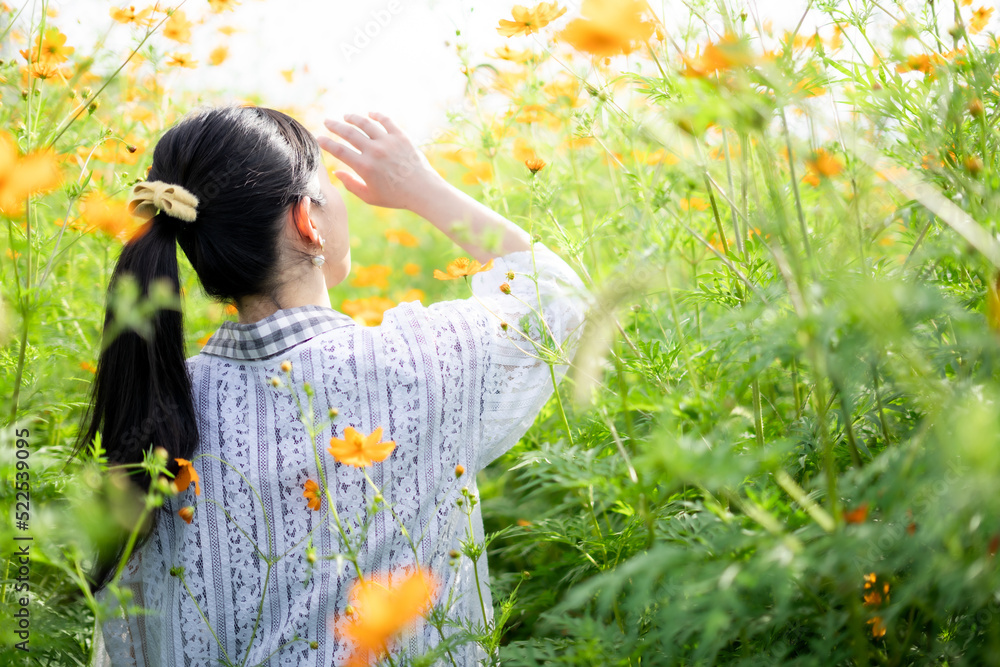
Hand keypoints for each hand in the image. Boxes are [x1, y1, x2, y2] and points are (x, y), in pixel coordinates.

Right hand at [317, 112, 442, 210]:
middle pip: (348, 132)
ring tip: (346, 116)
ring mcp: (388, 142)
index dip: (326, 143)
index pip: (339, 150)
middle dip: (334, 126)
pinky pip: (386, 120)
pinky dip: (376, 115)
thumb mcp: (370, 197)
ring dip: (353, 118)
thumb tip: (336, 171)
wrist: (423, 190)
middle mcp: (374, 151)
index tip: (319, 138)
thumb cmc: (396, 197)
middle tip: (327, 121)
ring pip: (365, 123)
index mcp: (364, 167)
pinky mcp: (401, 136)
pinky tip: (370, 114)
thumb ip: (351, 184)